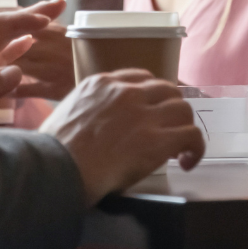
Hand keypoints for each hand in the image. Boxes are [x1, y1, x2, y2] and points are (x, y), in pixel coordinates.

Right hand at [40, 69, 205, 205]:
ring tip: (179, 148)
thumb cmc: (52, 152)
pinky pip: (192, 135)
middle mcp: (126, 93)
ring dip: (184, 128)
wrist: (57, 171)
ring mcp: (145, 114)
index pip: (140, 77)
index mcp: (101, 84)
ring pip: (183, 109)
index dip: (151, 95)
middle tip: (168, 129)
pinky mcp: (158, 140)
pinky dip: (195, 148)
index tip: (152, 110)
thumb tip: (91, 124)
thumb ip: (85, 109)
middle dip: (171, 108)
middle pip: (166, 89)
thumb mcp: (64, 113)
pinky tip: (187, 162)